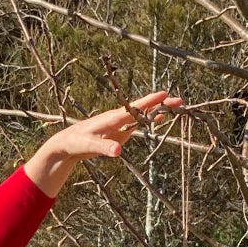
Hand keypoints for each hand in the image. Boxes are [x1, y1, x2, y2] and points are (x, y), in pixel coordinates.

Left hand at [24, 91, 181, 196]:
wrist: (67, 143)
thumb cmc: (76, 142)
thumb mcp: (89, 146)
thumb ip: (103, 148)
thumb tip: (118, 151)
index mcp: (112, 118)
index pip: (135, 108)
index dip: (149, 102)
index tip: (164, 95)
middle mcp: (118, 117)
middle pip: (143, 108)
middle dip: (160, 103)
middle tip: (179, 100)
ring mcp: (120, 122)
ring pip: (143, 113)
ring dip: (159, 109)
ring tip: (176, 105)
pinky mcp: (120, 130)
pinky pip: (139, 121)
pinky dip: (151, 118)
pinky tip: (160, 117)